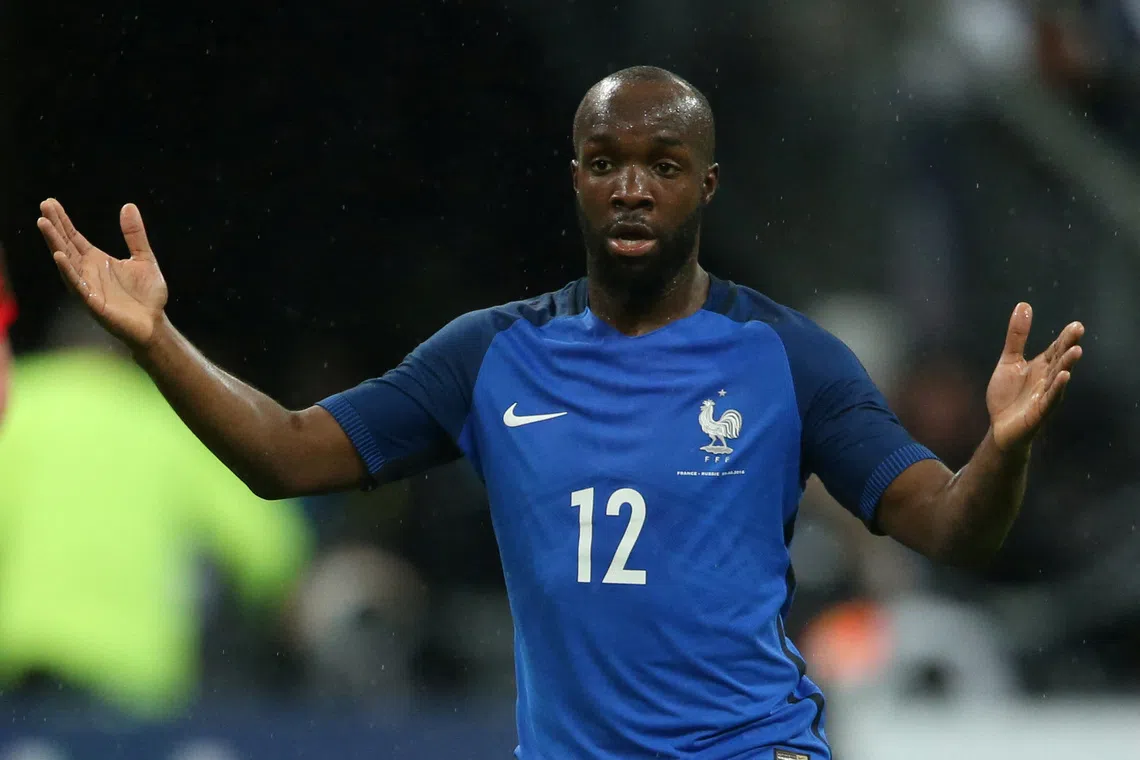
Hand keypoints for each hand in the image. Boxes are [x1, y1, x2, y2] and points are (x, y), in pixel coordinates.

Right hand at [38, 199, 167, 348]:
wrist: (154, 324)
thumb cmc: (147, 295)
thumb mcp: (144, 258)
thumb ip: (134, 234)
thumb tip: (128, 205)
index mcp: (97, 260)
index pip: (74, 237)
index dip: (63, 221)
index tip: (50, 203)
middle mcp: (88, 272)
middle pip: (66, 245)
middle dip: (54, 226)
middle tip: (43, 206)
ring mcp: (88, 287)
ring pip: (66, 262)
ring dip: (55, 244)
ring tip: (43, 224)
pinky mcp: (93, 303)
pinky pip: (77, 286)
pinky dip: (68, 271)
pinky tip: (59, 257)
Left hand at [987, 302, 1083, 451]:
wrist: (999, 427)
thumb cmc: (1007, 395)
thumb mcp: (1009, 361)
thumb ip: (1017, 337)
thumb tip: (1024, 305)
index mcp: (1042, 366)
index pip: (1056, 349)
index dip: (1065, 338)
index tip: (1076, 325)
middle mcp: (1047, 379)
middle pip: (1060, 360)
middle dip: (1069, 346)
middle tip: (1078, 330)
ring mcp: (1045, 395)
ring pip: (1058, 378)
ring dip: (1067, 365)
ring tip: (1076, 351)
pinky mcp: (1040, 411)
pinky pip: (1050, 398)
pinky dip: (1057, 388)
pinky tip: (1064, 377)